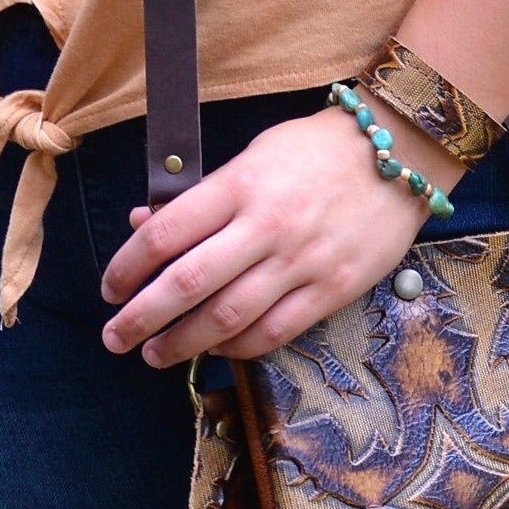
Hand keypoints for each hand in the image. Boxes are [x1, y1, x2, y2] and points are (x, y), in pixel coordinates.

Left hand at [99, 99, 464, 366]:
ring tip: (155, 355)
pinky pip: (274, 331)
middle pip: (187, 284)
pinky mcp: (333, 289)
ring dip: (182, 344)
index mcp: (240, 185)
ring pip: (227, 318)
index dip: (128, 268)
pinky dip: (237, 347)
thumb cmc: (317, 152)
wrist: (399, 154)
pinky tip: (215, 350)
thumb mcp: (253, 156)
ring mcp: (302, 262)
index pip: (165, 235)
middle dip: (141, 319)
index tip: (110, 289)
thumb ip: (202, 197)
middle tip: (115, 338)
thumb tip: (144, 226)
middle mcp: (266, 227)